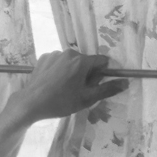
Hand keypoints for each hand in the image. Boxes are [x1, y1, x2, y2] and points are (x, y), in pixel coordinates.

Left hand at [9, 47, 128, 123]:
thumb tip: (126, 82)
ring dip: (72, 72)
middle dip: (86, 74)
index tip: (94, 85)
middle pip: (85, 62)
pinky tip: (53, 84)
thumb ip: (107, 89)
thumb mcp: (87, 99)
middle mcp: (69, 53)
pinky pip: (58, 63)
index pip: (101, 61)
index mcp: (81, 61)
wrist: (30, 103)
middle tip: (77, 91)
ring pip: (71, 62)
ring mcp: (54, 54)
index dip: (101, 73)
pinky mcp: (43, 58)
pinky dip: (59, 71)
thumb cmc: (61, 102)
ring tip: (63, 89)